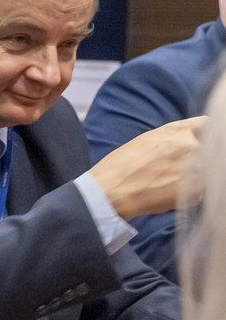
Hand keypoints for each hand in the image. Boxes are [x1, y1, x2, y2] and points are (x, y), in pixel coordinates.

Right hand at [89, 116, 204, 219]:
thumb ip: (171, 138)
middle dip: (196, 157)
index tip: (200, 140)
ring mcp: (196, 169)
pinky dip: (187, 193)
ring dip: (193, 176)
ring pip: (205, 171)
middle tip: (176, 168)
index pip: (206, 125)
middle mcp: (191, 147)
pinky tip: (166, 193)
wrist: (111, 192)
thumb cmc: (120, 167)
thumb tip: (187, 140)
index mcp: (177, 131)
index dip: (203, 134)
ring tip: (168, 183)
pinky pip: (200, 190)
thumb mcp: (146, 141)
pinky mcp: (197, 192)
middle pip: (207, 149)